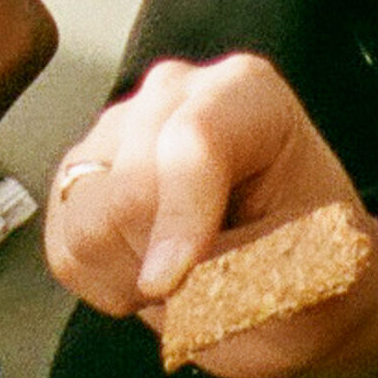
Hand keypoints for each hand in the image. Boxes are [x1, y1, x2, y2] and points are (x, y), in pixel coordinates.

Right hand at [44, 53, 377, 377]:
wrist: (297, 279)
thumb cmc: (312, 269)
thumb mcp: (307, 275)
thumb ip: (242, 268)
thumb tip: (166, 281)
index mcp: (249, 95)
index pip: (194, 140)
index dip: (178, 219)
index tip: (170, 285)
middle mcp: (175, 92)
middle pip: (129, 185)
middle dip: (160, 256)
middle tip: (209, 285)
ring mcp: (119, 126)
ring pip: (87, 217)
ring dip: (132, 271)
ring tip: (184, 276)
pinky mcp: (82, 172)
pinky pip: (65, 245)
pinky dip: (105, 279)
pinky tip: (151, 270)